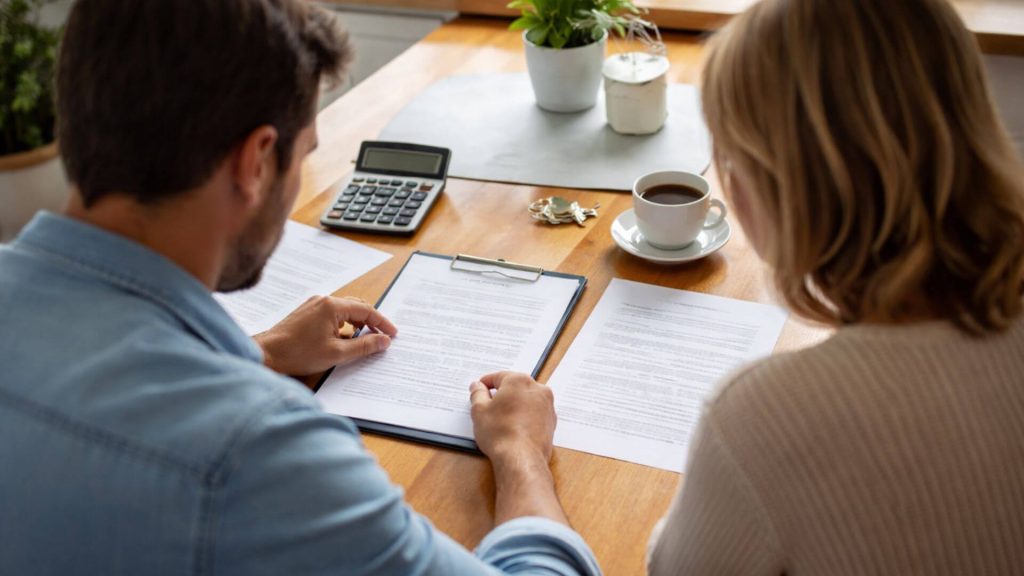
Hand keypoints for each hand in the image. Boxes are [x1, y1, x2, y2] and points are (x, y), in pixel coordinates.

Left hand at [254, 295, 396, 376]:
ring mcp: (313, 305)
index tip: (393, 334)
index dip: (382, 323)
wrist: (266, 354)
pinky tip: (344, 337)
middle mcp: (323, 300)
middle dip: (372, 321)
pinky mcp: (306, 312)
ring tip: (365, 338)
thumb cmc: (298, 354)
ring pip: (344, 310)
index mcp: (332, 306)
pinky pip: (332, 314)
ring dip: (357, 322)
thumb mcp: (337, 353)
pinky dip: (344, 323)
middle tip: (383, 336)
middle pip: (357, 306)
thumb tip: (384, 341)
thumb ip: (364, 346)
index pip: (366, 310)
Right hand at [470, 371, 568, 525]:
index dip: (485, 383)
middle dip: (501, 394)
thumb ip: (477, 394)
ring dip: (514, 405)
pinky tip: (513, 427)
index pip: (499, 376)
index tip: (479, 389)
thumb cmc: (501, 433)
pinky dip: (524, 417)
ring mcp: (547, 406)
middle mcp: (537, 389)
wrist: (521, 458)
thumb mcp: (479, 410)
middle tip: (487, 405)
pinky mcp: (551, 422)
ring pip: (526, 400)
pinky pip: (534, 413)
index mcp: (519, 381)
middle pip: (515, 386)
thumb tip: (477, 386)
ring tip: (500, 419)